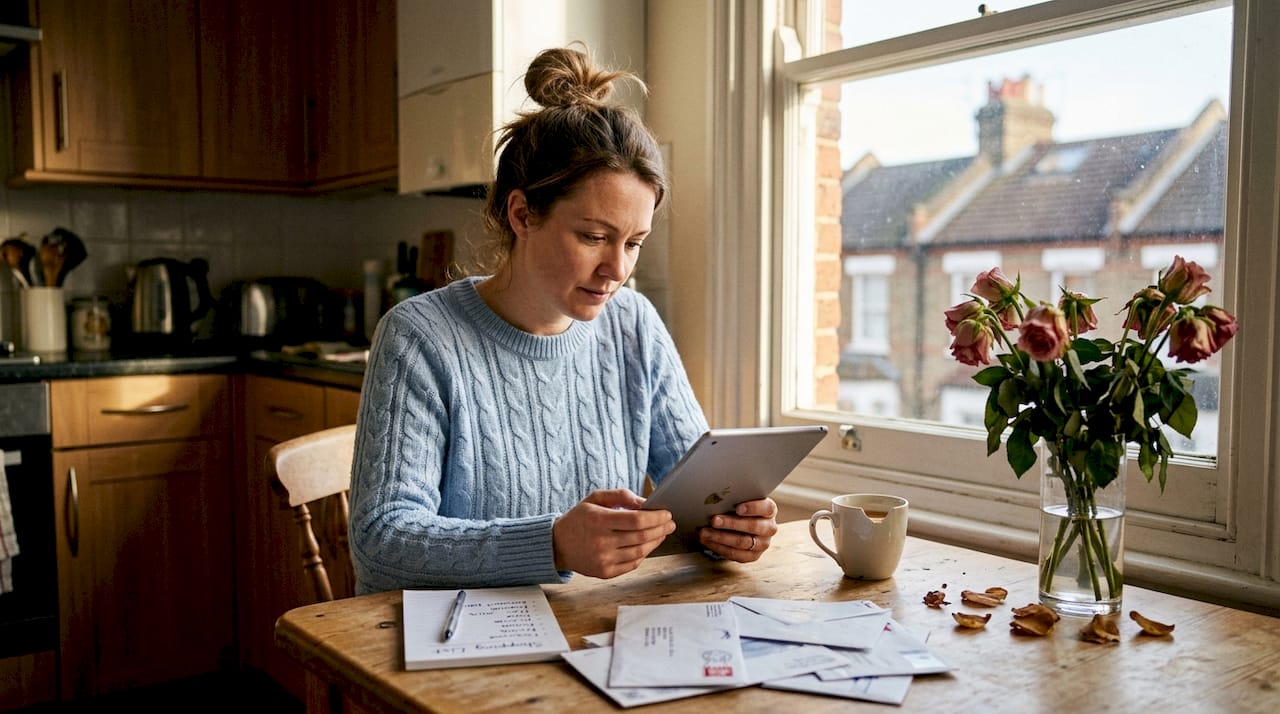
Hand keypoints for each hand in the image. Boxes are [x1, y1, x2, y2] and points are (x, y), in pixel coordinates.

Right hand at [552, 489, 675, 577]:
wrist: (558, 544)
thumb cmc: (579, 518)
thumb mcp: (595, 498)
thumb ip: (621, 496)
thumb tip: (645, 503)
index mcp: (598, 520)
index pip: (636, 520)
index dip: (656, 517)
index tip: (667, 513)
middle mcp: (601, 542)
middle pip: (642, 537)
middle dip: (661, 529)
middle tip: (670, 523)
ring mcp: (603, 560)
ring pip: (640, 552)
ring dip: (656, 542)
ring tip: (662, 533)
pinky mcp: (605, 573)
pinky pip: (632, 564)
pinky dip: (644, 554)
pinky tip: (648, 546)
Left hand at [697, 497, 778, 561]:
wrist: (743, 524)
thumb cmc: (739, 508)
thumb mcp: (741, 500)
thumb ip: (734, 499)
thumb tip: (715, 498)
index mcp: (769, 510)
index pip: (766, 508)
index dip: (753, 508)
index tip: (738, 508)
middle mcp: (769, 528)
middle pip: (753, 526)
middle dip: (731, 523)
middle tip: (714, 520)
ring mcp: (762, 544)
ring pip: (743, 542)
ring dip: (721, 537)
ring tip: (705, 533)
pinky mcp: (753, 556)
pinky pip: (736, 554)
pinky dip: (719, 548)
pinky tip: (708, 541)